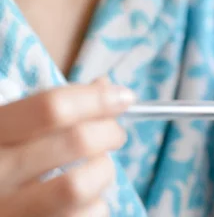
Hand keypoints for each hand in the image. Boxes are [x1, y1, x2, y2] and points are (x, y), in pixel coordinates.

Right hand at [0, 81, 133, 215]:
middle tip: (116, 133)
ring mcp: (11, 211)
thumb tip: (105, 87)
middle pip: (76, 141)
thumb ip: (53, 106)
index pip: (52, 107)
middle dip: (110, 131)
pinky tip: (85, 200)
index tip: (123, 96)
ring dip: (102, 172)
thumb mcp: (13, 127)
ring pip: (80, 187)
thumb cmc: (4, 159)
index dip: (96, 99)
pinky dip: (96, 205)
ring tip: (98, 168)